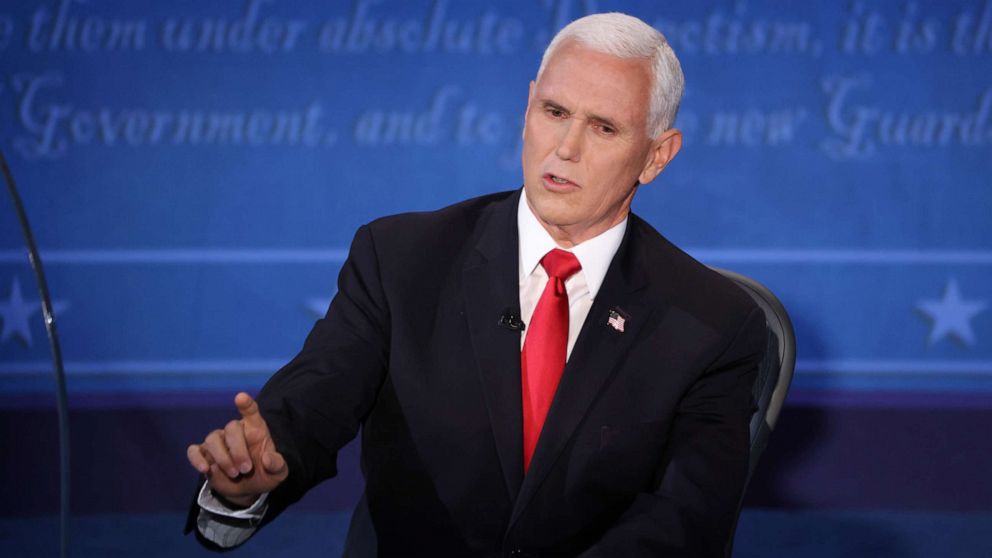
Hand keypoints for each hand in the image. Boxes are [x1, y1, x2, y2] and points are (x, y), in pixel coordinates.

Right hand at [187, 392, 288, 506]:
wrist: (249, 489)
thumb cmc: (265, 473)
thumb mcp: (278, 472)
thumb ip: (277, 464)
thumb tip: (267, 459)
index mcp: (255, 429)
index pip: (250, 411)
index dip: (246, 404)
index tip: (241, 397)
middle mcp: (235, 432)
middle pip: (231, 428)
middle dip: (238, 450)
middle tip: (246, 469)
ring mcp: (218, 442)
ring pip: (213, 439)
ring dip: (223, 458)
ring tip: (234, 474)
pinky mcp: (204, 455)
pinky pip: (194, 451)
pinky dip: (197, 459)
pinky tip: (205, 469)